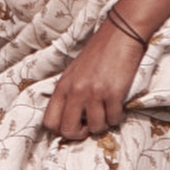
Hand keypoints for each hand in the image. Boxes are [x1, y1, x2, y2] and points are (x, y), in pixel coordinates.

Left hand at [43, 18, 141, 141]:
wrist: (120, 35)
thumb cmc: (98, 53)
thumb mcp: (74, 72)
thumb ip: (68, 93)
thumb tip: (68, 118)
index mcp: (62, 86)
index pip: (50, 122)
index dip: (61, 130)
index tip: (74, 126)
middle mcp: (75, 91)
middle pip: (68, 130)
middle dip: (80, 134)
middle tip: (90, 126)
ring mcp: (94, 93)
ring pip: (95, 127)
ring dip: (103, 124)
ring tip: (106, 112)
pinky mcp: (113, 93)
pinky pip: (113, 119)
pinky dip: (117, 117)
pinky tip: (118, 106)